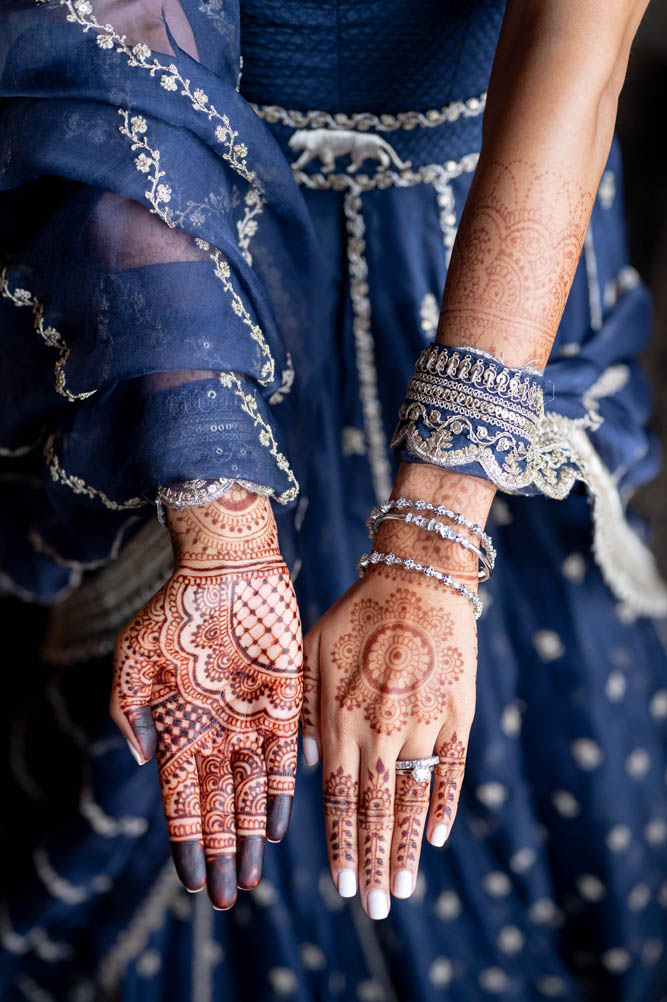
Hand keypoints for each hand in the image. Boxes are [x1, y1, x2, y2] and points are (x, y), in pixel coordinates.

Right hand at [110, 487, 302, 908]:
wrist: (227, 567)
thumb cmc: (175, 609)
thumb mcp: (133, 658)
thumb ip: (127, 709)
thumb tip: (141, 758)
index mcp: (179, 728)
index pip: (180, 801)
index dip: (186, 842)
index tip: (191, 883)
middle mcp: (217, 734)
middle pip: (218, 808)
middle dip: (221, 854)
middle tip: (224, 899)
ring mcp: (252, 722)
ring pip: (251, 793)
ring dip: (250, 836)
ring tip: (250, 879)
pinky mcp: (286, 703)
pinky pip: (285, 758)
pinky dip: (281, 792)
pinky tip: (279, 826)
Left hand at [301, 466, 493, 918]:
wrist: (417, 576)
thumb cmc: (357, 610)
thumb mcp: (314, 649)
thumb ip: (304, 707)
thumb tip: (306, 763)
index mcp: (341, 716)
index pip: (338, 798)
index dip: (341, 845)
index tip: (344, 887)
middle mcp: (380, 728)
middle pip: (375, 810)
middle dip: (373, 863)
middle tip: (376, 908)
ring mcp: (421, 722)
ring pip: (412, 798)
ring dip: (407, 847)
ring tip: (404, 889)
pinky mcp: (456, 711)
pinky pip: (451, 767)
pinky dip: (444, 802)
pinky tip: (437, 836)